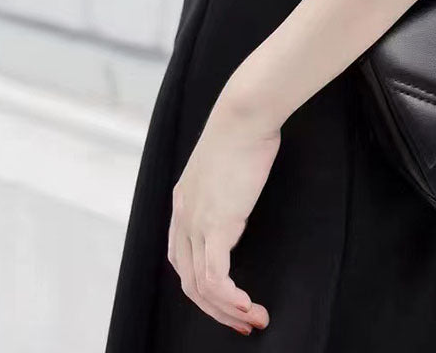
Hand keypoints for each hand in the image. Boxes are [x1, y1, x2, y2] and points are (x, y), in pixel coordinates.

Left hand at [167, 85, 279, 335]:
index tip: (229, 296)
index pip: (181, 255)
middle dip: (213, 308)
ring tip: (253, 319)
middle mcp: (183, 215)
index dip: (201, 282)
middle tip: (242, 321)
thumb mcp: (228, 160)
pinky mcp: (217, 223)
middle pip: (187, 278)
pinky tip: (248, 304)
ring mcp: (196, 221)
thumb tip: (243, 185)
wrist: (244, 114)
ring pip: (199, 285)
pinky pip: (215, 276)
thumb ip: (228, 180)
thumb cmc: (244, 127)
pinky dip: (230, 297)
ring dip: (226, 309)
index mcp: (184, 200)